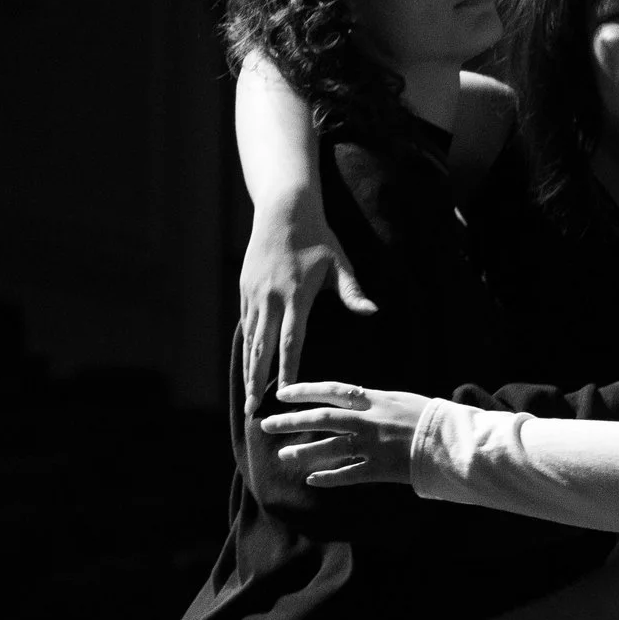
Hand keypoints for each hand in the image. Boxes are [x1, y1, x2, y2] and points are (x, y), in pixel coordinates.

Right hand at [240, 213, 375, 397]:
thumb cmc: (317, 237)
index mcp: (296, 295)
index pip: (291, 341)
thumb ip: (352, 291)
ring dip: (247, 369)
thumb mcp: (338, 262)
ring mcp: (254, 294)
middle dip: (257, 381)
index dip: (287, 370)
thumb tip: (373, 312)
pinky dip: (246, 347)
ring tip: (247, 397)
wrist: (282, 209)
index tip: (285, 395)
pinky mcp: (245, 289)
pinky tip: (246, 366)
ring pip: (250, 339)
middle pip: (262, 348)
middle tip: (252, 410)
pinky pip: (245, 324)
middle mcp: (271, 298)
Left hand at [261, 381, 428, 485]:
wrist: (454, 441)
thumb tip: (352, 402)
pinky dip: (329, 478)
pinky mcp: (380, 469)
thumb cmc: (432, 417)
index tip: (282, 394)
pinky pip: (348, 475)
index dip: (305, 391)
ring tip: (284, 455)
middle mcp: (369, 421)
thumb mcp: (402, 399)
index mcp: (375, 399)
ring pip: (329, 448)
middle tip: (267, 425)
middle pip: (322, 419)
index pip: (332, 391)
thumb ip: (375, 402)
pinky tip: (312, 480)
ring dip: (304, 452)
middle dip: (292, 422)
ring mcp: (373, 446)